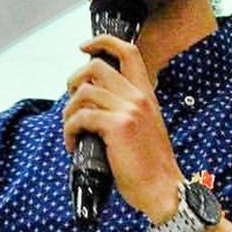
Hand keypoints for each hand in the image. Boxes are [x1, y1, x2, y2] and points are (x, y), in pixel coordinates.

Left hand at [62, 35, 179, 220]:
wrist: (163, 189)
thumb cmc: (149, 165)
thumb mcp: (142, 128)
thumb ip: (124, 111)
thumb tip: (92, 106)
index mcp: (146, 95)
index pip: (128, 52)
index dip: (103, 42)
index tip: (84, 47)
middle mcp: (139, 96)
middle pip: (96, 67)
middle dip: (73, 80)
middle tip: (71, 103)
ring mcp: (129, 109)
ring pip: (83, 92)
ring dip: (68, 111)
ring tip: (71, 130)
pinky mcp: (117, 126)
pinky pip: (80, 117)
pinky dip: (69, 131)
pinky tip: (72, 145)